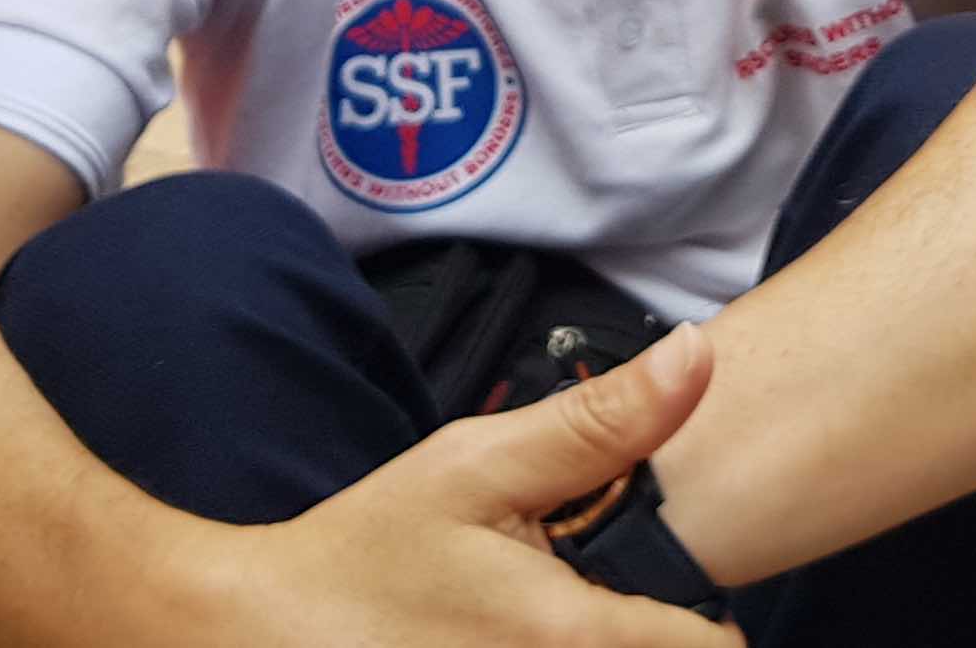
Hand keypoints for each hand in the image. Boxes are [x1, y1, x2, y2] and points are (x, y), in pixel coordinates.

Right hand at [222, 324, 743, 645]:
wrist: (265, 631)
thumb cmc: (368, 553)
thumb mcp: (477, 466)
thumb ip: (598, 422)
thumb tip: (697, 357)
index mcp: (572, 633)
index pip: (709, 645)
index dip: (701, 606)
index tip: (660, 576)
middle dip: (647, 628)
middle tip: (582, 585)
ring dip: (603, 642)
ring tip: (533, 609)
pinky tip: (503, 633)